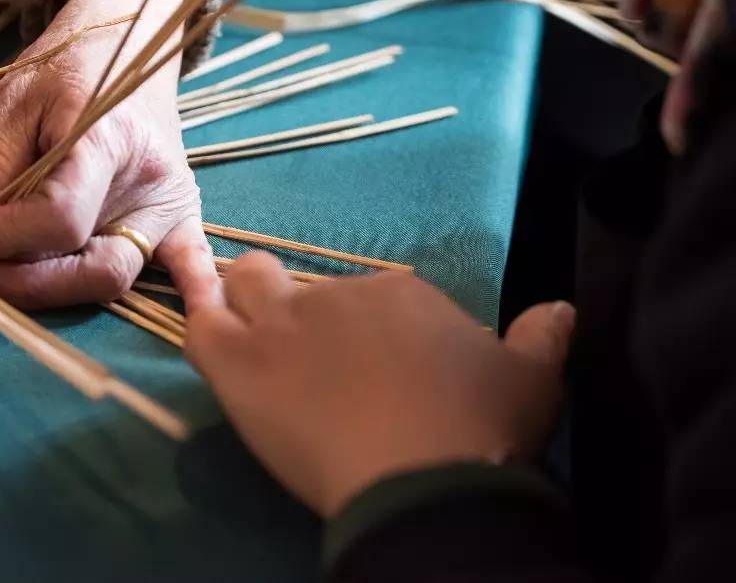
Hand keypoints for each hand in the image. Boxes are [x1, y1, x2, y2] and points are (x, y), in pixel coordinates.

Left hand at [0, 0, 220, 309]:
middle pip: (93, 264)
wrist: (129, 35)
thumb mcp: (16, 101)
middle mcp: (150, 179)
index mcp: (108, 138)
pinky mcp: (181, 210)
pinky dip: (191, 294)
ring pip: (118, 275)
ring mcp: (171, 200)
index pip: (57, 217)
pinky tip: (195, 327)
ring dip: (53, 290)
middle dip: (17, 280)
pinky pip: (191, 262)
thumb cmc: (69, 61)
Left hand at [185, 253, 574, 516]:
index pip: (371, 296)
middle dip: (298, 303)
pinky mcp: (239, 364)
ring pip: (247, 286)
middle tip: (312, 353)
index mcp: (400, 293)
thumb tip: (561, 310)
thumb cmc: (482, 429)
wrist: (423, 477)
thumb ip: (542, 339)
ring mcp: (283, 325)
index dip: (369, 330)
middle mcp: (336, 295)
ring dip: (246, 299)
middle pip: (302, 283)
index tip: (379, 367)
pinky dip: (199, 319)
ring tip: (252, 334)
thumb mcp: (533, 380)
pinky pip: (202, 325)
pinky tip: (205, 330)